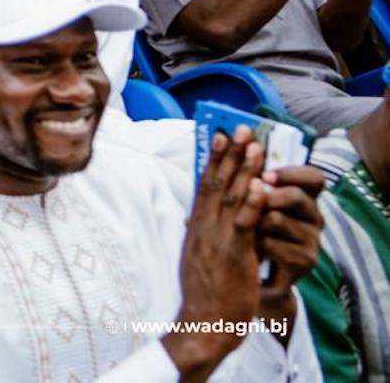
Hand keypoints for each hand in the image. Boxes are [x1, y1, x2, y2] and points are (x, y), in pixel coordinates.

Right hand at [168, 129, 268, 376]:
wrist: (203, 322)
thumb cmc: (203, 293)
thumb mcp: (194, 255)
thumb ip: (197, 232)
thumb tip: (192, 215)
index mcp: (196, 224)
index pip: (205, 183)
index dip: (214, 157)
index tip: (221, 134)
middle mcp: (204, 225)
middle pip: (218, 181)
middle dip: (232, 153)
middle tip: (243, 129)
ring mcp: (218, 238)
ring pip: (232, 196)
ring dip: (245, 169)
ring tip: (256, 146)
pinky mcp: (235, 253)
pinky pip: (244, 223)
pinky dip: (252, 202)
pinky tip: (260, 185)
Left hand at [256, 165, 324, 319]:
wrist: (255, 276)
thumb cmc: (252, 231)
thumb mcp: (253, 201)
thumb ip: (252, 175)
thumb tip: (236, 143)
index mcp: (305, 196)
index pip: (314, 177)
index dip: (291, 173)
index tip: (265, 176)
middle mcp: (314, 217)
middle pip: (296, 196)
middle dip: (266, 197)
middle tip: (251, 205)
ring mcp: (313, 240)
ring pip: (278, 219)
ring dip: (254, 223)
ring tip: (246, 230)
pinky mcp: (306, 262)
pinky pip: (273, 243)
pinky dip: (254, 243)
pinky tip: (250, 248)